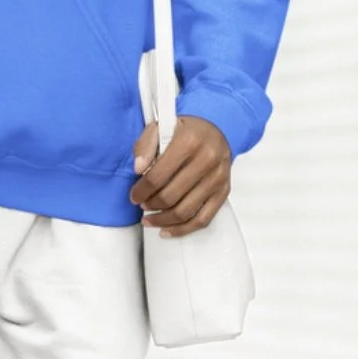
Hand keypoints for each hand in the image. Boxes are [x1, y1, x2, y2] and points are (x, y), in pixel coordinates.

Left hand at [129, 114, 231, 235]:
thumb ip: (145, 145)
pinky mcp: (224, 191)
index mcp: (189, 142)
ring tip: (149, 220)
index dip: (141, 191)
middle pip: (170, 196)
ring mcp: (218, 178)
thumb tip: (138, 169)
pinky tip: (166, 230)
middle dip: (150, 205)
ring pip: (185, 211)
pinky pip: (203, 219)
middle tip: (141, 205)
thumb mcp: (160, 128)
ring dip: (163, 220)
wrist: (215, 133)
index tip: (133, 196)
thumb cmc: (184, 132)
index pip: (157, 176)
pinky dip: (183, 229)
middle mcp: (207, 160)